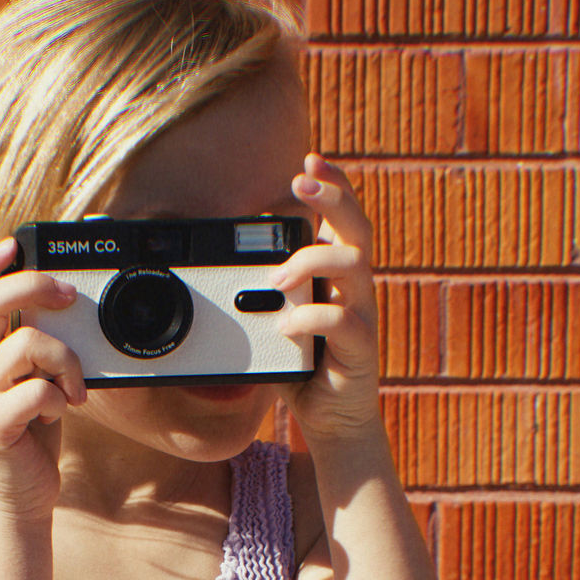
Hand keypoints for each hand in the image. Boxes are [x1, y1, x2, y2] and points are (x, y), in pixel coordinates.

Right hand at [0, 238, 85, 516]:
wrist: (21, 497)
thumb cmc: (32, 434)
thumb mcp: (36, 380)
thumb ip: (40, 347)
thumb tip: (66, 306)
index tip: (14, 244)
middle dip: (32, 286)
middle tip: (68, 296)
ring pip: (24, 344)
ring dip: (65, 359)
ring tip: (73, 386)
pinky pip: (35, 392)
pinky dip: (59, 398)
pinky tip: (61, 412)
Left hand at [274, 154, 380, 441]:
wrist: (331, 420)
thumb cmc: (302, 366)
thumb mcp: (274, 318)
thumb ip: (258, 291)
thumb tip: (217, 271)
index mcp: (336, 273)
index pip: (343, 216)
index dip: (333, 183)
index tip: (308, 159)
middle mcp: (355, 287)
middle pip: (358, 226)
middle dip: (332, 196)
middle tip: (301, 179)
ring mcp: (363, 315)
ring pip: (353, 265)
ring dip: (311, 260)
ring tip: (276, 278)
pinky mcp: (362, 349)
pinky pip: (343, 322)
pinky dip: (310, 318)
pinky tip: (286, 326)